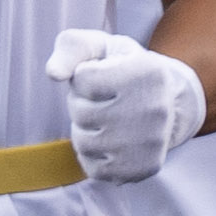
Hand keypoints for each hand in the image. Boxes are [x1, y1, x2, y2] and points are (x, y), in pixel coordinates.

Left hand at [47, 25, 206, 183]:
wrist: (161, 102)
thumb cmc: (120, 70)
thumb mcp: (99, 47)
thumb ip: (71, 48)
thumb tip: (54, 73)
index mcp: (147, 72)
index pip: (83, 78)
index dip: (84, 76)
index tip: (105, 75)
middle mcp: (155, 109)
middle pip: (82, 113)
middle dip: (82, 104)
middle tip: (105, 100)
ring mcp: (151, 143)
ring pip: (84, 143)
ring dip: (85, 130)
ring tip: (107, 119)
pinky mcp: (142, 169)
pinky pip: (93, 168)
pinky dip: (93, 155)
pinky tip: (111, 141)